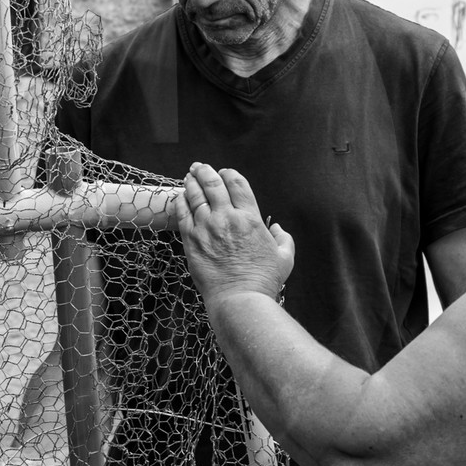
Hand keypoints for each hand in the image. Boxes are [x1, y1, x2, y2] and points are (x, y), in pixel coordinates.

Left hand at [172, 162, 293, 306]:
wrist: (239, 298)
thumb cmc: (263, 280)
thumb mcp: (285, 257)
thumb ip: (283, 238)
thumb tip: (277, 228)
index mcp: (250, 218)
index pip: (237, 184)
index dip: (229, 174)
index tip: (224, 173)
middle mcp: (227, 218)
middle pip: (212, 184)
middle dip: (205, 171)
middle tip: (199, 167)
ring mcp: (207, 228)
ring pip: (195, 196)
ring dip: (191, 183)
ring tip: (189, 177)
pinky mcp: (191, 240)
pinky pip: (182, 214)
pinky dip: (181, 202)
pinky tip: (180, 198)